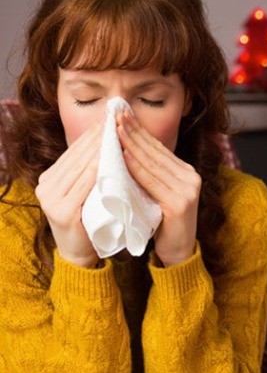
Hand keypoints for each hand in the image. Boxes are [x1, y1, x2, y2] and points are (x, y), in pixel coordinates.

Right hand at [36, 120, 102, 267]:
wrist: (81, 255)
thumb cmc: (90, 221)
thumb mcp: (87, 192)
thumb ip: (90, 172)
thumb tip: (108, 142)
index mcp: (51, 178)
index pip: (74, 151)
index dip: (92, 134)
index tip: (109, 117)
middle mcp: (46, 185)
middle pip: (76, 156)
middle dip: (96, 137)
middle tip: (113, 118)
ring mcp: (50, 198)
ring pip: (79, 168)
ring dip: (97, 149)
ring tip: (113, 133)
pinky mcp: (60, 211)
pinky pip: (81, 186)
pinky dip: (95, 171)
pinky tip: (106, 160)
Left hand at [117, 110, 201, 266]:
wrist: (178, 252)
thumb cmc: (162, 223)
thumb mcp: (157, 193)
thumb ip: (149, 174)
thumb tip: (124, 148)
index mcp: (186, 172)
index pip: (158, 147)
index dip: (139, 130)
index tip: (121, 114)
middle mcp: (190, 178)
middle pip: (155, 151)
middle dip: (133, 132)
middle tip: (115, 114)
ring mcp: (187, 191)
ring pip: (152, 164)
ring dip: (131, 145)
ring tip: (114, 130)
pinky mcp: (179, 204)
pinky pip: (151, 182)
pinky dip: (135, 168)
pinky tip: (123, 156)